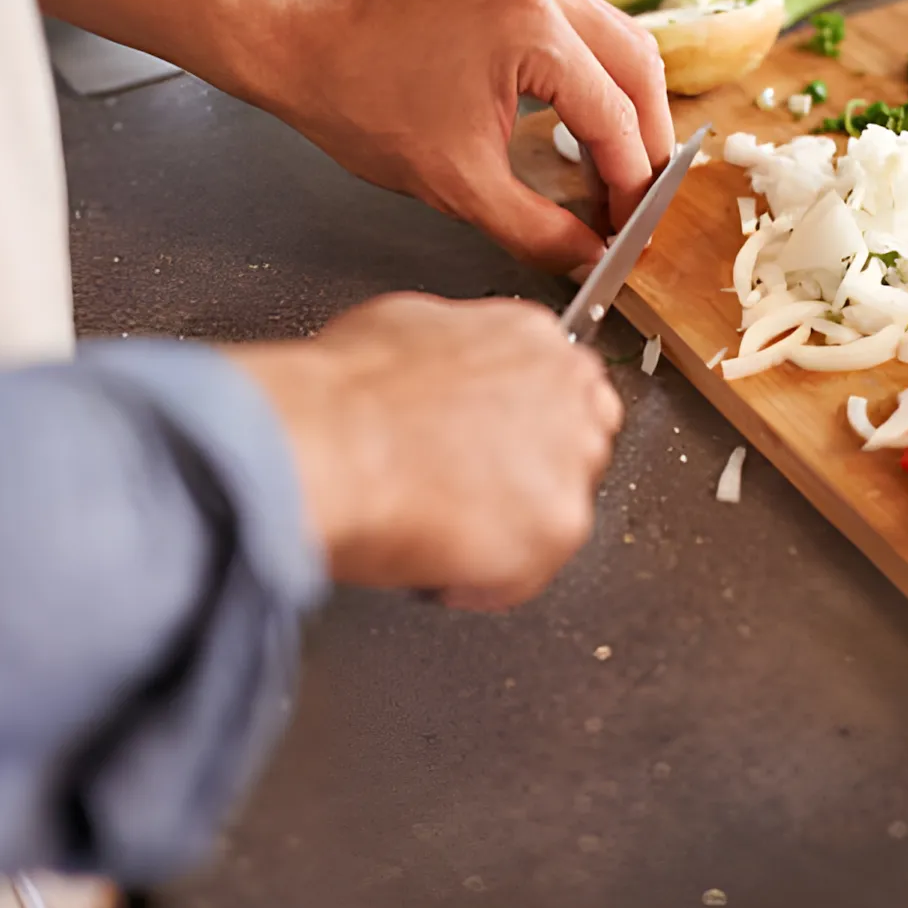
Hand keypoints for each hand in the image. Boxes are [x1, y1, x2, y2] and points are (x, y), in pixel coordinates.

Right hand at [224, 293, 620, 608]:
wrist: (327, 443)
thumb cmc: (345, 393)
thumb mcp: (403, 325)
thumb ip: (453, 348)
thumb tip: (443, 371)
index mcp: (530, 337)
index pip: (564, 386)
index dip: (525, 425)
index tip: (496, 447)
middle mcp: (567, 392)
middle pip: (579, 445)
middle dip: (532, 474)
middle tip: (470, 493)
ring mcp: (570, 460)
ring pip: (558, 511)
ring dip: (509, 528)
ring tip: (441, 528)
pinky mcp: (559, 525)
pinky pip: (528, 573)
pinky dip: (483, 582)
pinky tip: (436, 561)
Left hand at [261, 0, 674, 272]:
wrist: (306, 45)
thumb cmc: (361, 98)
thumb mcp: (458, 184)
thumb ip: (536, 229)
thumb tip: (585, 256)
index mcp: (536, 32)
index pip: (617, 120)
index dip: (631, 186)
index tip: (629, 230)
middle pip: (640, 71)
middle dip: (648, 144)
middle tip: (636, 203)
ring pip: (624, 45)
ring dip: (630, 109)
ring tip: (617, 171)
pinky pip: (590, 31)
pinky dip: (602, 80)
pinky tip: (589, 126)